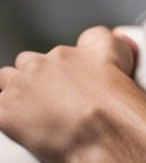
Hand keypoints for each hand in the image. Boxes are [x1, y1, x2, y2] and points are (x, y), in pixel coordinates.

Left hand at [0, 26, 137, 162]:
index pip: (52, 55)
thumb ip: (104, 37)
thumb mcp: (117, 50)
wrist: (104, 129)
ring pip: (4, 81)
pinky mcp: (6, 115)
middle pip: (25, 64)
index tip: (67, 83)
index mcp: (63, 54)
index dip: (59, 70)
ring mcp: (20, 89)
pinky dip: (5, 113)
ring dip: (14, 91)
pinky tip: (18, 121)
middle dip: (33, 77)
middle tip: (50, 96)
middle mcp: (38, 66)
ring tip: (30, 108)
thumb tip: (104, 34)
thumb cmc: (113, 97)